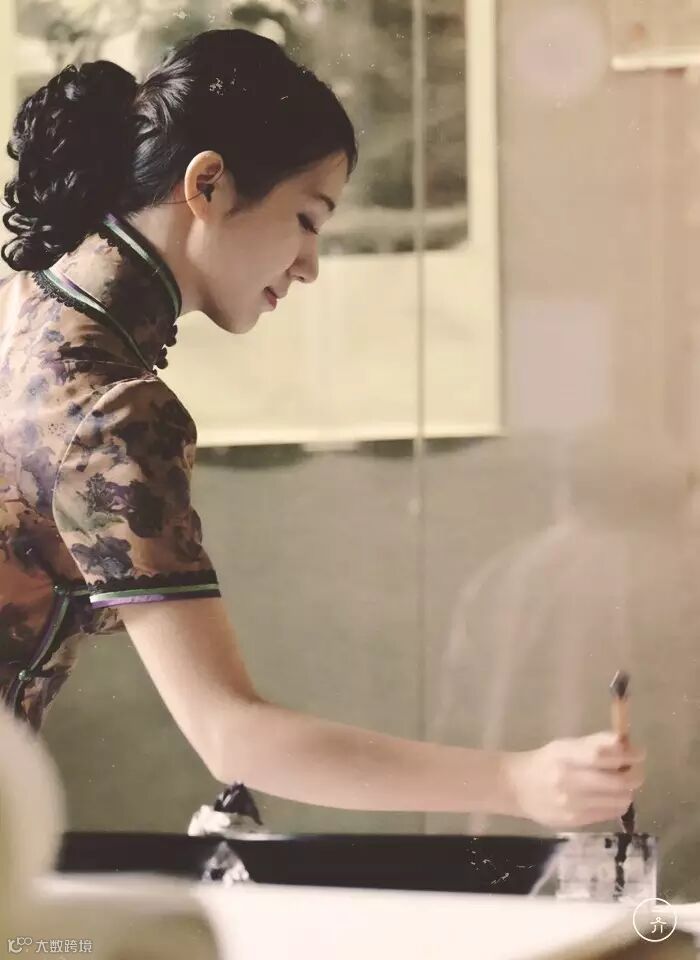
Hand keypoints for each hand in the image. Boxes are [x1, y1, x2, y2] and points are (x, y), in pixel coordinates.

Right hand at [503, 731, 644, 828]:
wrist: (517, 788)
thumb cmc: (546, 762)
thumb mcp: (565, 746)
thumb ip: (595, 744)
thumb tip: (626, 742)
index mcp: (564, 755)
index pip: (601, 754)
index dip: (627, 753)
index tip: (639, 752)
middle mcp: (568, 781)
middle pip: (618, 781)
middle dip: (634, 774)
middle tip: (635, 769)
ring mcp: (573, 804)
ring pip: (619, 800)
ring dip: (627, 790)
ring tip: (620, 784)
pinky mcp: (576, 822)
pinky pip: (610, 813)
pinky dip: (616, 803)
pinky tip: (607, 797)